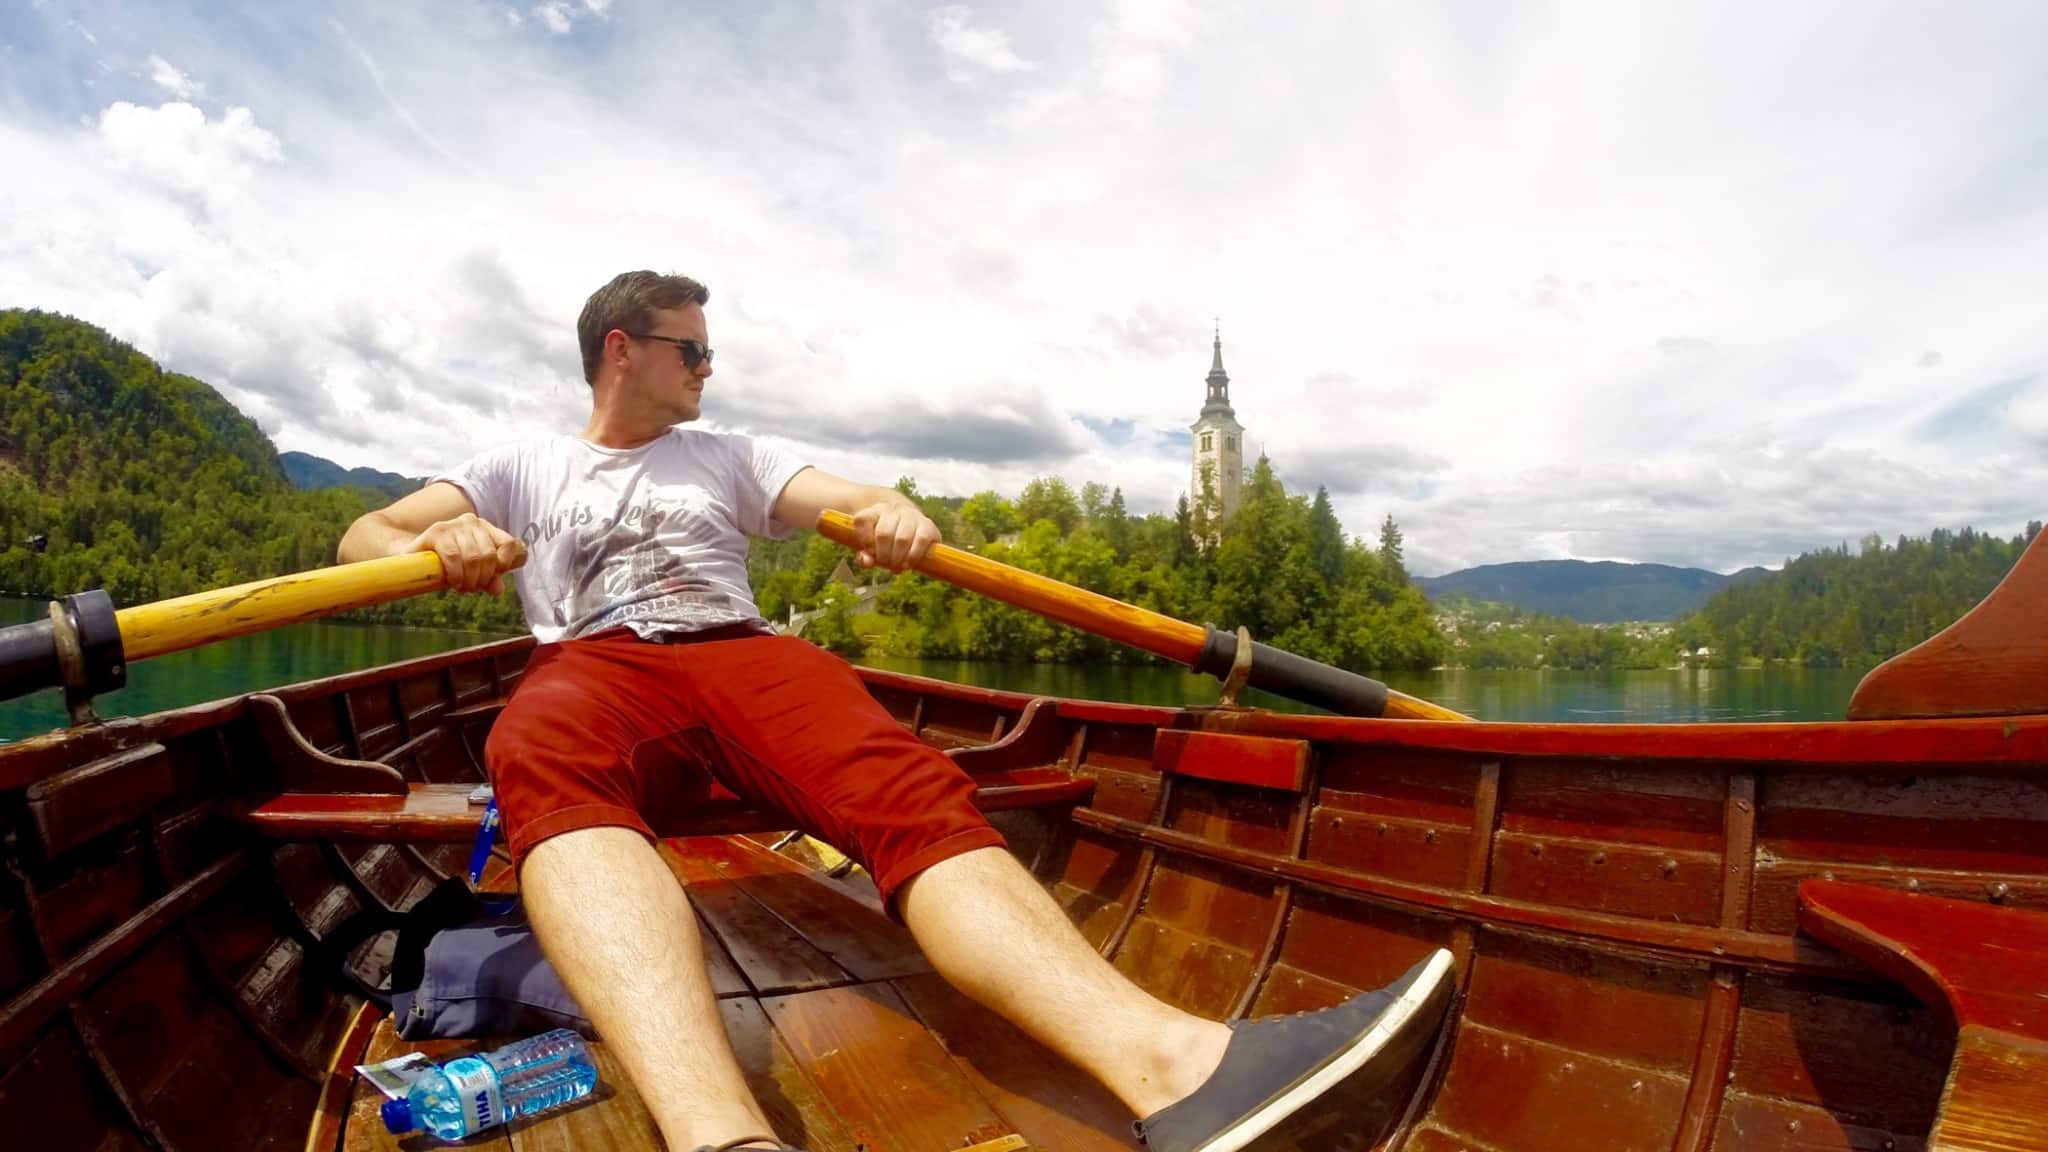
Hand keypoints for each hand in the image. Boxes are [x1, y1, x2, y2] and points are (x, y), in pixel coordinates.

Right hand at [408, 513, 526, 593]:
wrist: (411, 556)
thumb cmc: (445, 564)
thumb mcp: (471, 572)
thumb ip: (488, 578)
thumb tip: (498, 590)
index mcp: (486, 529)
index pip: (509, 544)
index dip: (504, 565)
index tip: (491, 578)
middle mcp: (472, 522)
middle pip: (489, 555)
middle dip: (482, 578)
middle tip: (471, 589)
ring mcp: (454, 525)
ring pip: (473, 557)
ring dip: (469, 579)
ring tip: (461, 587)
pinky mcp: (437, 532)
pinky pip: (454, 556)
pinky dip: (456, 573)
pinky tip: (453, 582)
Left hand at [852, 502, 939, 571]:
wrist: (913, 529)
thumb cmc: (887, 543)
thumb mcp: (872, 548)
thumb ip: (865, 556)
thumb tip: (867, 562)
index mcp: (875, 511)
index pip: (862, 520)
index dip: (864, 540)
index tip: (870, 553)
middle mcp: (893, 509)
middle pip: (883, 533)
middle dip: (883, 556)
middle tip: (886, 565)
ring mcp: (912, 515)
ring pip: (902, 538)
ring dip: (897, 559)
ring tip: (896, 568)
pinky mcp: (928, 525)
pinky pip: (920, 541)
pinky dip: (912, 556)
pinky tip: (908, 564)